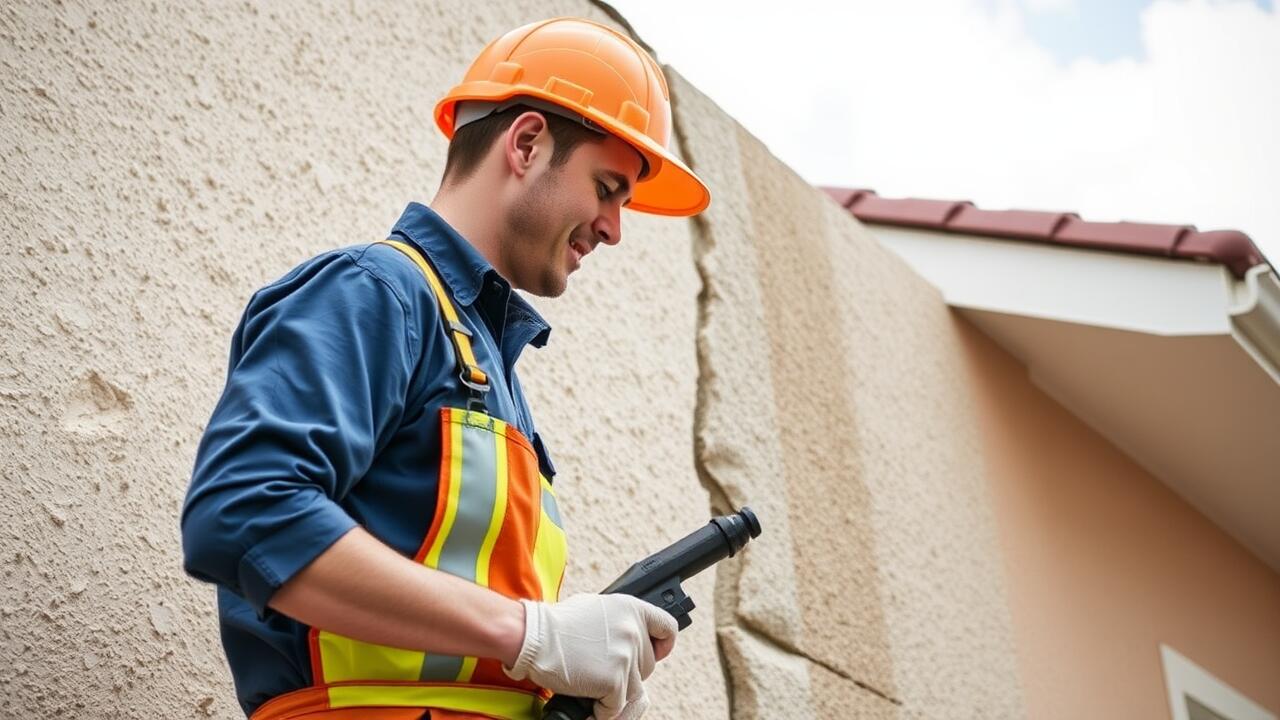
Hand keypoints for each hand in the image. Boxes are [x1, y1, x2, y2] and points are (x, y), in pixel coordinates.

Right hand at [503, 594, 677, 719]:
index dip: (664, 645)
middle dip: (627, 674)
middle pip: (648, 667)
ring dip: (614, 695)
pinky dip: (601, 710)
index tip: (656, 654)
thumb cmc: (557, 625)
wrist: (534, 636)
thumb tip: (629, 638)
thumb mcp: (596, 609)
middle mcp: (633, 630)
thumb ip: (619, 622)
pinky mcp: (614, 680)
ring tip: (592, 690)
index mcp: (631, 609)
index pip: (668, 628)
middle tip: (601, 673)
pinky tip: (587, 701)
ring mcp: (626, 655)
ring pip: (634, 690)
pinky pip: (616, 707)